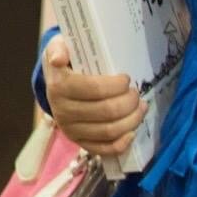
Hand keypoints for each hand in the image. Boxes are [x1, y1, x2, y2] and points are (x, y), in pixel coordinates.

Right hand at [43, 35, 145, 156]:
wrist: (56, 83)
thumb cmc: (66, 63)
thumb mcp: (59, 47)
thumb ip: (58, 48)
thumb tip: (59, 59)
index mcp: (59, 87)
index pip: (95, 89)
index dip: (117, 85)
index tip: (126, 79)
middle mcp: (62, 112)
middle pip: (107, 111)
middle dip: (130, 101)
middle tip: (137, 93)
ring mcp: (70, 129)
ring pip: (109, 131)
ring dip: (132, 119)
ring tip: (140, 107)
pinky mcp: (78, 142)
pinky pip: (103, 149)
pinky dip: (122, 143)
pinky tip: (132, 131)